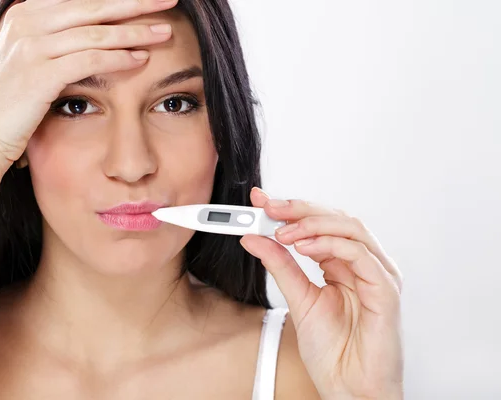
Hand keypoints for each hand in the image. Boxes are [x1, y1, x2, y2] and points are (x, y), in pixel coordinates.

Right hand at [0, 0, 176, 163]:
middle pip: (94, 6)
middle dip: (135, 3)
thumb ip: (56, 39)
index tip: (147, 0)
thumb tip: (94, 32)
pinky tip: (142, 59)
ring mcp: (31, 45)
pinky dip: (119, 58)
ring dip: (135, 31)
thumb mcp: (29, 59)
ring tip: (164, 31)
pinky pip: (90, 59)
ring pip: (96, 31)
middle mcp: (27, 21)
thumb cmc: (12, 102)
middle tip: (168, 1)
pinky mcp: (39, 73)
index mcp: (26, 13)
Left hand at [240, 187, 403, 398]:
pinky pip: (360, 254)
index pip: (319, 224)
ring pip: (350, 228)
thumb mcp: (297, 299)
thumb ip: (279, 266)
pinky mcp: (386, 290)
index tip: (261, 201)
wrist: (349, 388)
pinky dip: (330, 244)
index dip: (291, 208)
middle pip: (336, 218)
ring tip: (283, 232)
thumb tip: (253, 237)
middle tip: (269, 207)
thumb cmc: (332, 351)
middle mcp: (364, 264)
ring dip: (312, 224)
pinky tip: (303, 247)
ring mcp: (378, 274)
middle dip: (299, 208)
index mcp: (344, 265)